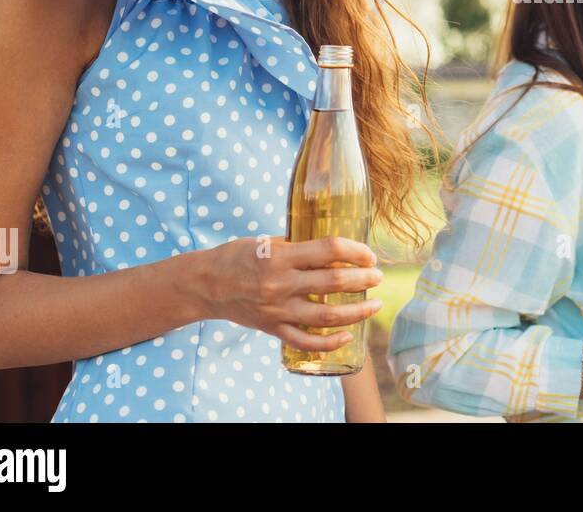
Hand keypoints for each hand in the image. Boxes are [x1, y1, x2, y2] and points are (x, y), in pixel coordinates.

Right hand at [200, 236, 383, 350]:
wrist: (205, 285)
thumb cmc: (236, 257)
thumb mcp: (267, 241)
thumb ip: (298, 246)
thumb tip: (332, 249)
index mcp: (281, 257)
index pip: (329, 251)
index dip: (355, 252)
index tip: (369, 254)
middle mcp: (281, 285)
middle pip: (334, 284)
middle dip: (364, 279)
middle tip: (377, 276)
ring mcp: (278, 310)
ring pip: (327, 316)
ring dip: (358, 312)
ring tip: (374, 305)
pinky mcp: (273, 329)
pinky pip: (306, 341)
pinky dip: (330, 342)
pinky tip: (348, 336)